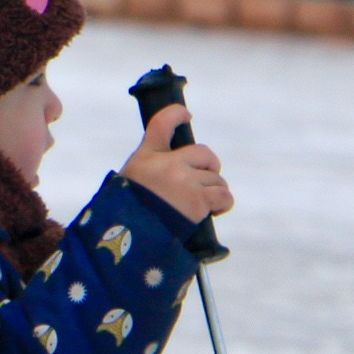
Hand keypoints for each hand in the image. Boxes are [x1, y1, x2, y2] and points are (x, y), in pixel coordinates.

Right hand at [123, 101, 232, 223]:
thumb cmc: (128, 212)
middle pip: (204, 153)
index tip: (186, 115)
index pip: (162, 124)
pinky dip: (222, 203)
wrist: (133, 238)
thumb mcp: (130, 181)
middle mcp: (169, 164)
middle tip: (200, 182)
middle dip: (208, 167)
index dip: (176, 115)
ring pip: (216, 178)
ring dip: (213, 190)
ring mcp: (186, 181)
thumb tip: (171, 169)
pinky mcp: (199, 201)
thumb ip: (149, 169)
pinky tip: (213, 210)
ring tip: (200, 203)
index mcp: (147, 157)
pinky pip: (224, 196)